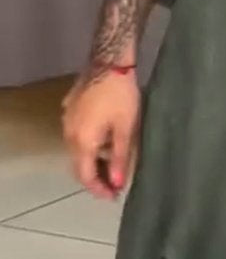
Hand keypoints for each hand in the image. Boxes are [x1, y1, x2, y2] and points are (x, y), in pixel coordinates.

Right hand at [62, 72, 140, 198]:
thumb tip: (117, 183)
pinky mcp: (69, 108)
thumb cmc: (122, 96)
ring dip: (92, 160)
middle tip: (114, 184)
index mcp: (83, 142)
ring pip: (76, 149)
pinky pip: (76, 134)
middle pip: (78, 164)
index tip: (113, 196)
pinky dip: (89, 143)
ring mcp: (66, 120)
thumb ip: (120, 158)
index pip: (86, 175)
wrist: (109, 61)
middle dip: (95, 177)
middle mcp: (69, 134)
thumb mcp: (126, 129)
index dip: (99, 189)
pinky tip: (104, 140)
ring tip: (112, 164)